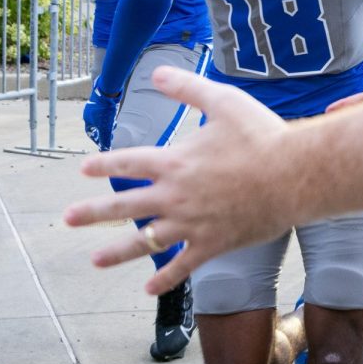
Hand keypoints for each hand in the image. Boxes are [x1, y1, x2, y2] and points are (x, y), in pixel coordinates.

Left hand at [64, 66, 292, 295]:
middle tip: (68, 219)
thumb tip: (157, 73)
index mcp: (175, 161)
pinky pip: (182, 266)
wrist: (294, 175)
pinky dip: (165, 279)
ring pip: (146, 242)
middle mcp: (175, 195)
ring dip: (117, 253)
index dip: (104, 164)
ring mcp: (192, 223)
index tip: (83, 169)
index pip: (128, 163)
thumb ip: (188, 89)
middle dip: (93, 213)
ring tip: (95, 260)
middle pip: (124, 206)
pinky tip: (149, 290)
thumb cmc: (262, 135)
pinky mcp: (213, 244)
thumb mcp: (224, 101)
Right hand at [83, 78, 120, 150]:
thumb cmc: (105, 108)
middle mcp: (89, 112)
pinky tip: (113, 114)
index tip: (104, 143)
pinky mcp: (101, 99)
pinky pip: (103, 110)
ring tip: (113, 124)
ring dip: (106, 123)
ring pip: (100, 117)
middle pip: (95, 125)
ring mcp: (94, 105)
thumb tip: (105, 149)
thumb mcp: (106, 126)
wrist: (108, 89)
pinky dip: (108, 115)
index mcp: (88, 119)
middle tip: (109, 133)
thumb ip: (105, 138)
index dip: (97, 139)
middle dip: (102, 131)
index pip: (91, 133)